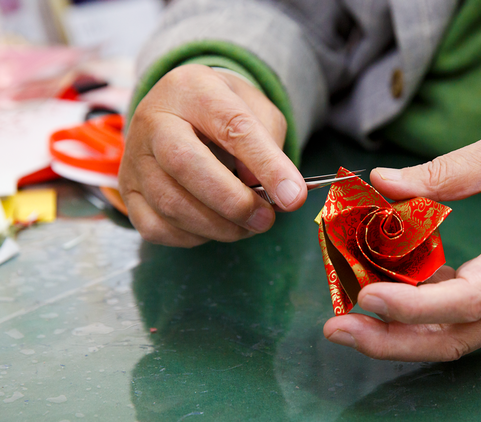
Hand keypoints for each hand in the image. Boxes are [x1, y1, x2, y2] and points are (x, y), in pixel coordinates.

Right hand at [120, 65, 305, 246]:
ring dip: (219, 226)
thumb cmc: (226, 112)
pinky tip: (216, 227)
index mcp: (192, 89)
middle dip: (234, 202)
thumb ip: (269, 144)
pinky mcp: (128, 192)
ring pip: (170, 203)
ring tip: (249, 225)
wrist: (183, 111)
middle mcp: (153, 120)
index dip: (266, 165)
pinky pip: (156, 227)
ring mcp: (134, 158)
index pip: (232, 126)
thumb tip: (268, 191)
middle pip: (185, 164)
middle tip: (266, 219)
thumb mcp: (258, 111)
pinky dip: (193, 237)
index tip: (293, 196)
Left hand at [323, 131, 480, 360]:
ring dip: (399, 337)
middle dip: (394, 341)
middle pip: (457, 337)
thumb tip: (382, 182)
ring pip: (455, 339)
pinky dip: (417, 318)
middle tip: (337, 328)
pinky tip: (382, 297)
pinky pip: (458, 321)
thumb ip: (443, 170)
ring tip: (346, 322)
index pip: (474, 296)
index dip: (418, 304)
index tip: (368, 294)